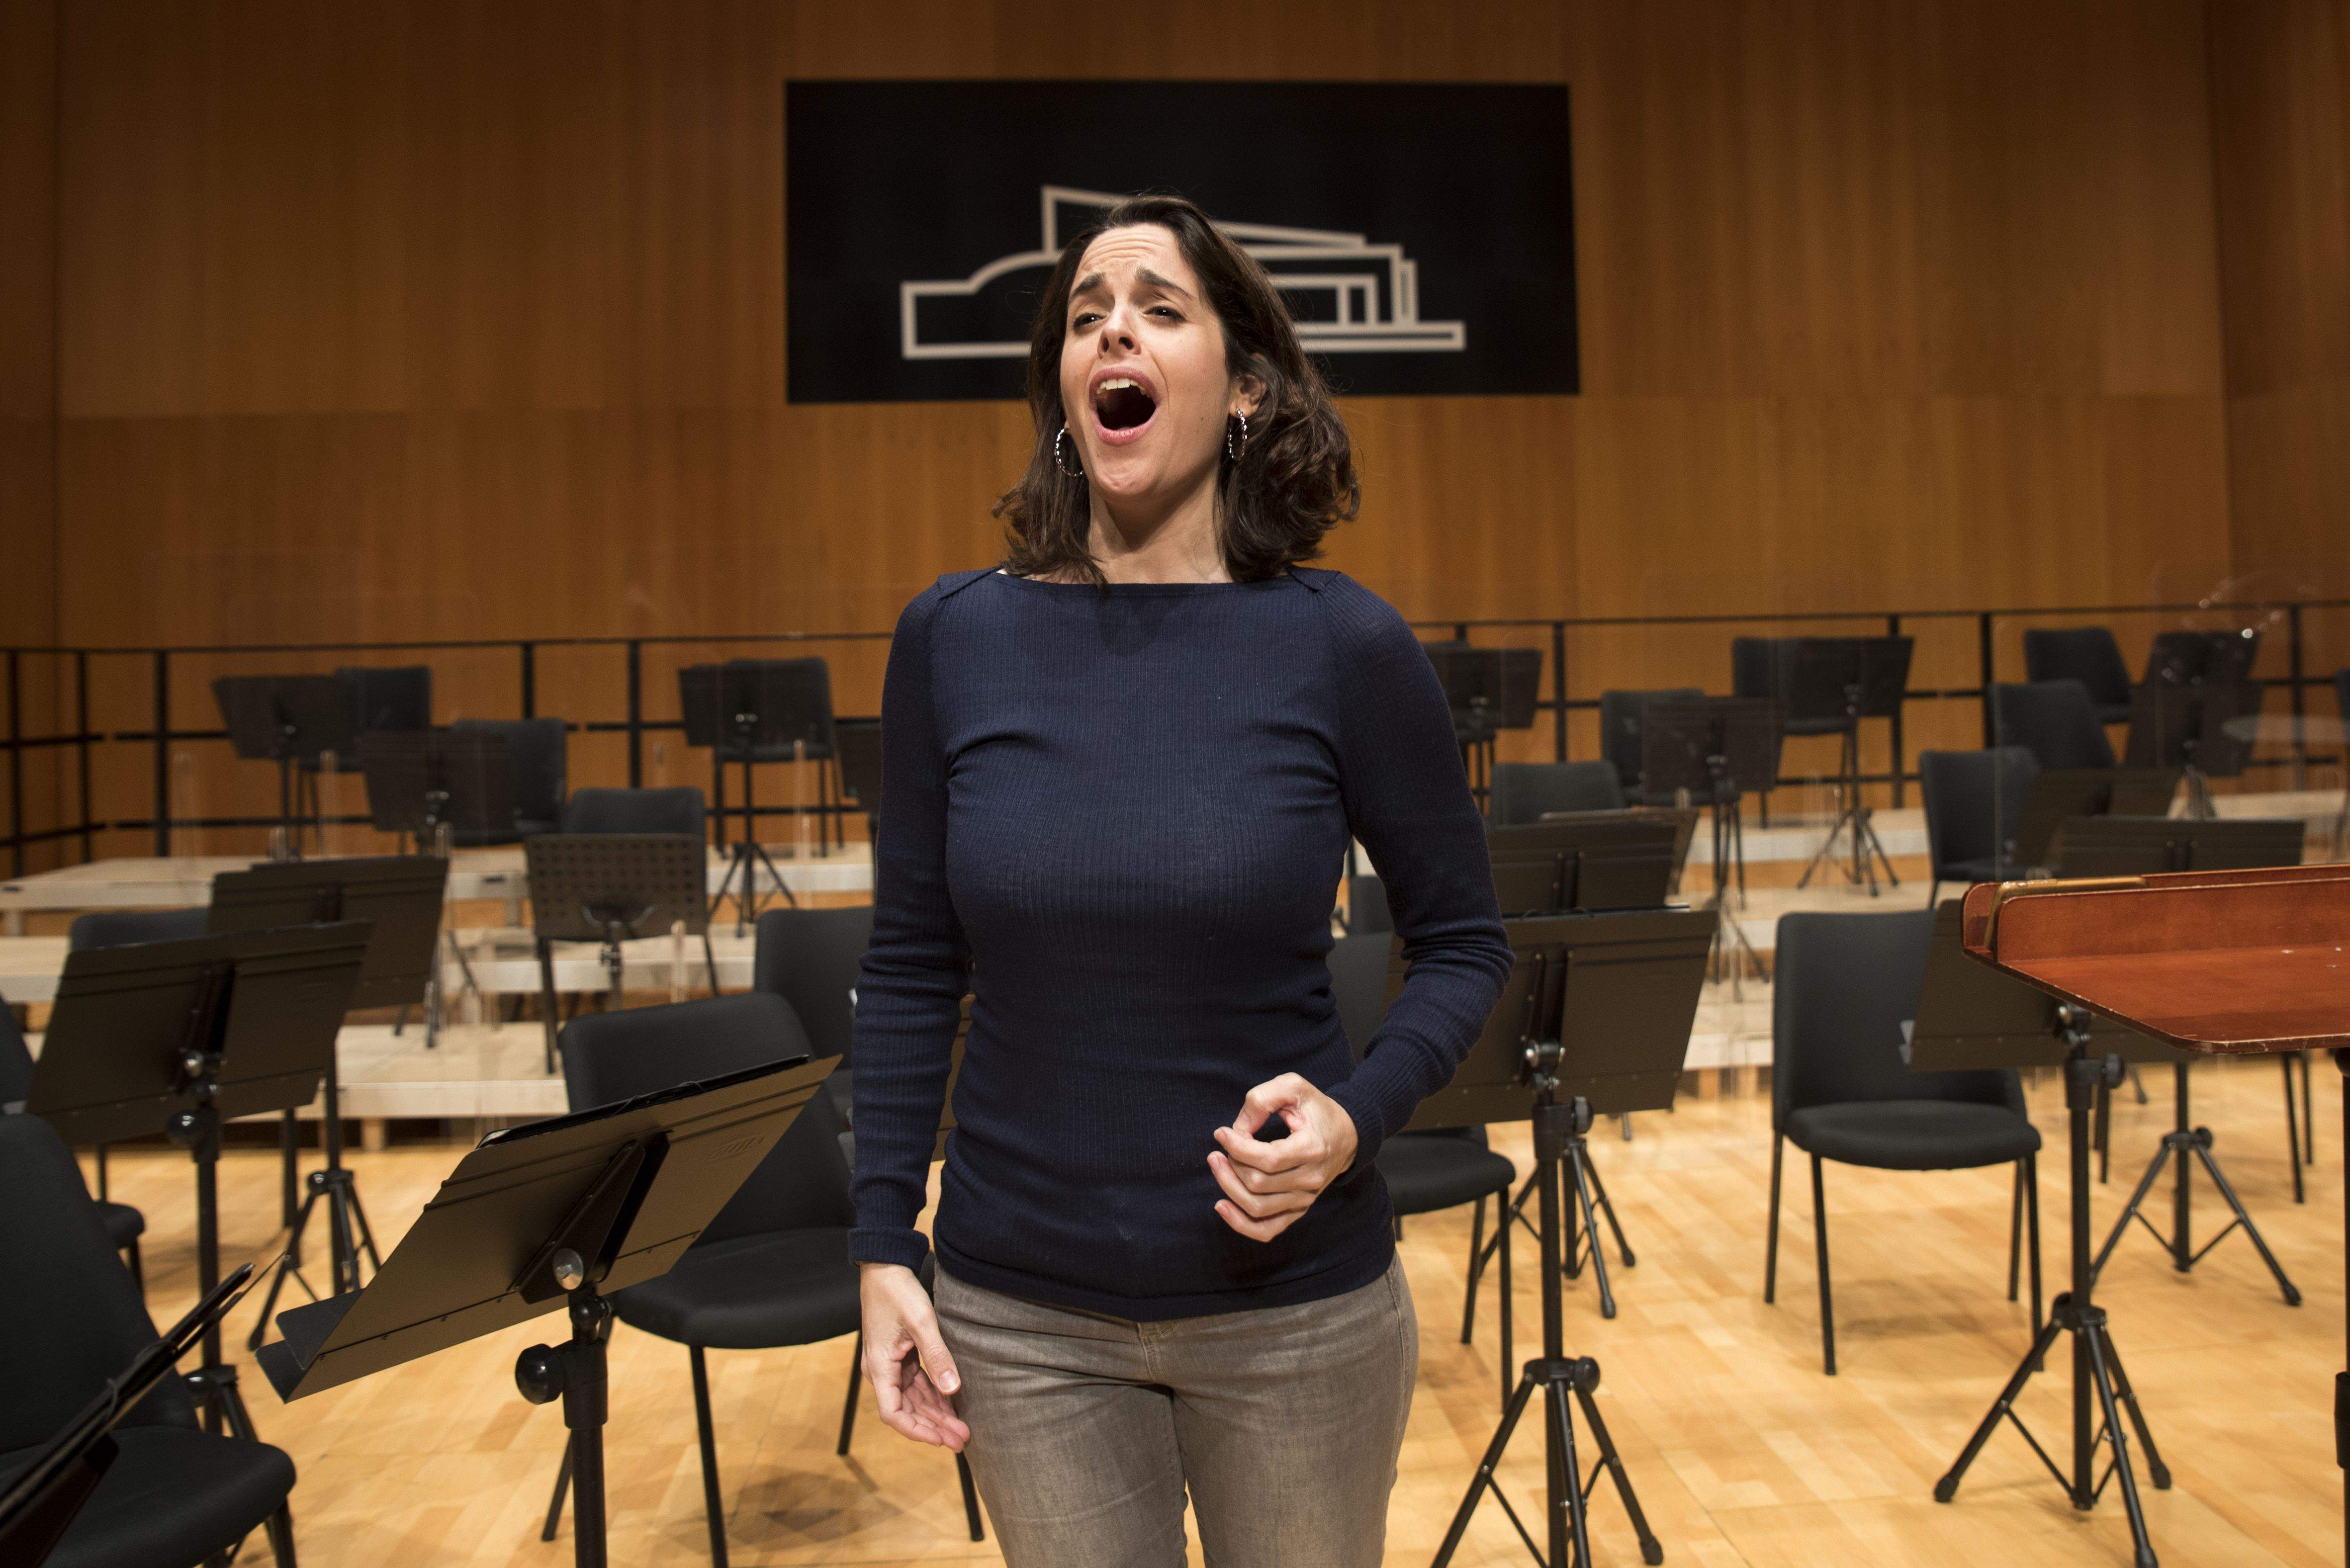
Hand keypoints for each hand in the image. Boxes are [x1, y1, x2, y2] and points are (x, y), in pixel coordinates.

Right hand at [857, 1262, 968, 1450]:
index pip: (893, 1414)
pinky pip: (917, 1384)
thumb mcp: (921, 1322)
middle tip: (963, 1439)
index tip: (942, 1440)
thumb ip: (937, 1357)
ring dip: (936, 1414)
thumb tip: (953, 1390)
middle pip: (907, 1411)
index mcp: (880, 1368)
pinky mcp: (901, 1357)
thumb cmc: (897, 1292)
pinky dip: (934, 1396)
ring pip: (914, 1400)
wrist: (885, 1267)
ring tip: (961, 1429)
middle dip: (934, 1427)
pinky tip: (952, 1405)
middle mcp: (882, 1371)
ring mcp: (891, 1365)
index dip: (917, 1431)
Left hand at [1208, 1072, 1359, 1241]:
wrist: (1347, 1135)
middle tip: (1219, 1148)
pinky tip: (1222, 1206)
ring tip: (1218, 1165)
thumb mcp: (1293, 1087)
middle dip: (1229, 1165)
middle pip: (1257, 1184)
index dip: (1237, 1148)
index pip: (1268, 1159)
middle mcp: (1311, 1179)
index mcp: (1312, 1148)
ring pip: (1257, 1207)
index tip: (1221, 1133)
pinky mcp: (1298, 1210)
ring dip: (1229, 1187)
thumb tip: (1237, 1129)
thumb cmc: (1316, 1110)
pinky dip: (1240, 1224)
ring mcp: (1305, 1199)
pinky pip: (1267, 1230)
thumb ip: (1262, 1099)